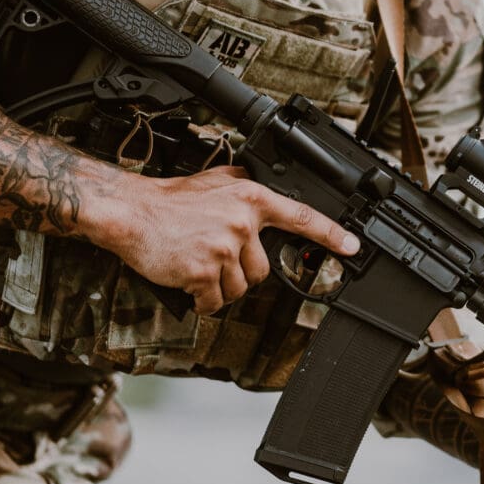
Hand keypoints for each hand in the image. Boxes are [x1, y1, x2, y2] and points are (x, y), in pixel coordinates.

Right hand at [80, 164, 359, 313]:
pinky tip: (186, 281)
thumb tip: (263, 187)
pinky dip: (201, 300)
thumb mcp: (214, 180)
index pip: (300, 216)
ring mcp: (224, 247)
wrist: (131, 213)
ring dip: (219, 287)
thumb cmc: (168, 201)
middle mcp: (242, 222)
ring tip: (196, 264)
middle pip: (261, 270)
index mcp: (250, 198)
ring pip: (238, 289)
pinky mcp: (204, 271)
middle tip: (212, 257)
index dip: (330, 234)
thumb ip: (243, 185)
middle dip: (239, 272)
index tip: (352, 247)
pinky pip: (214, 302)